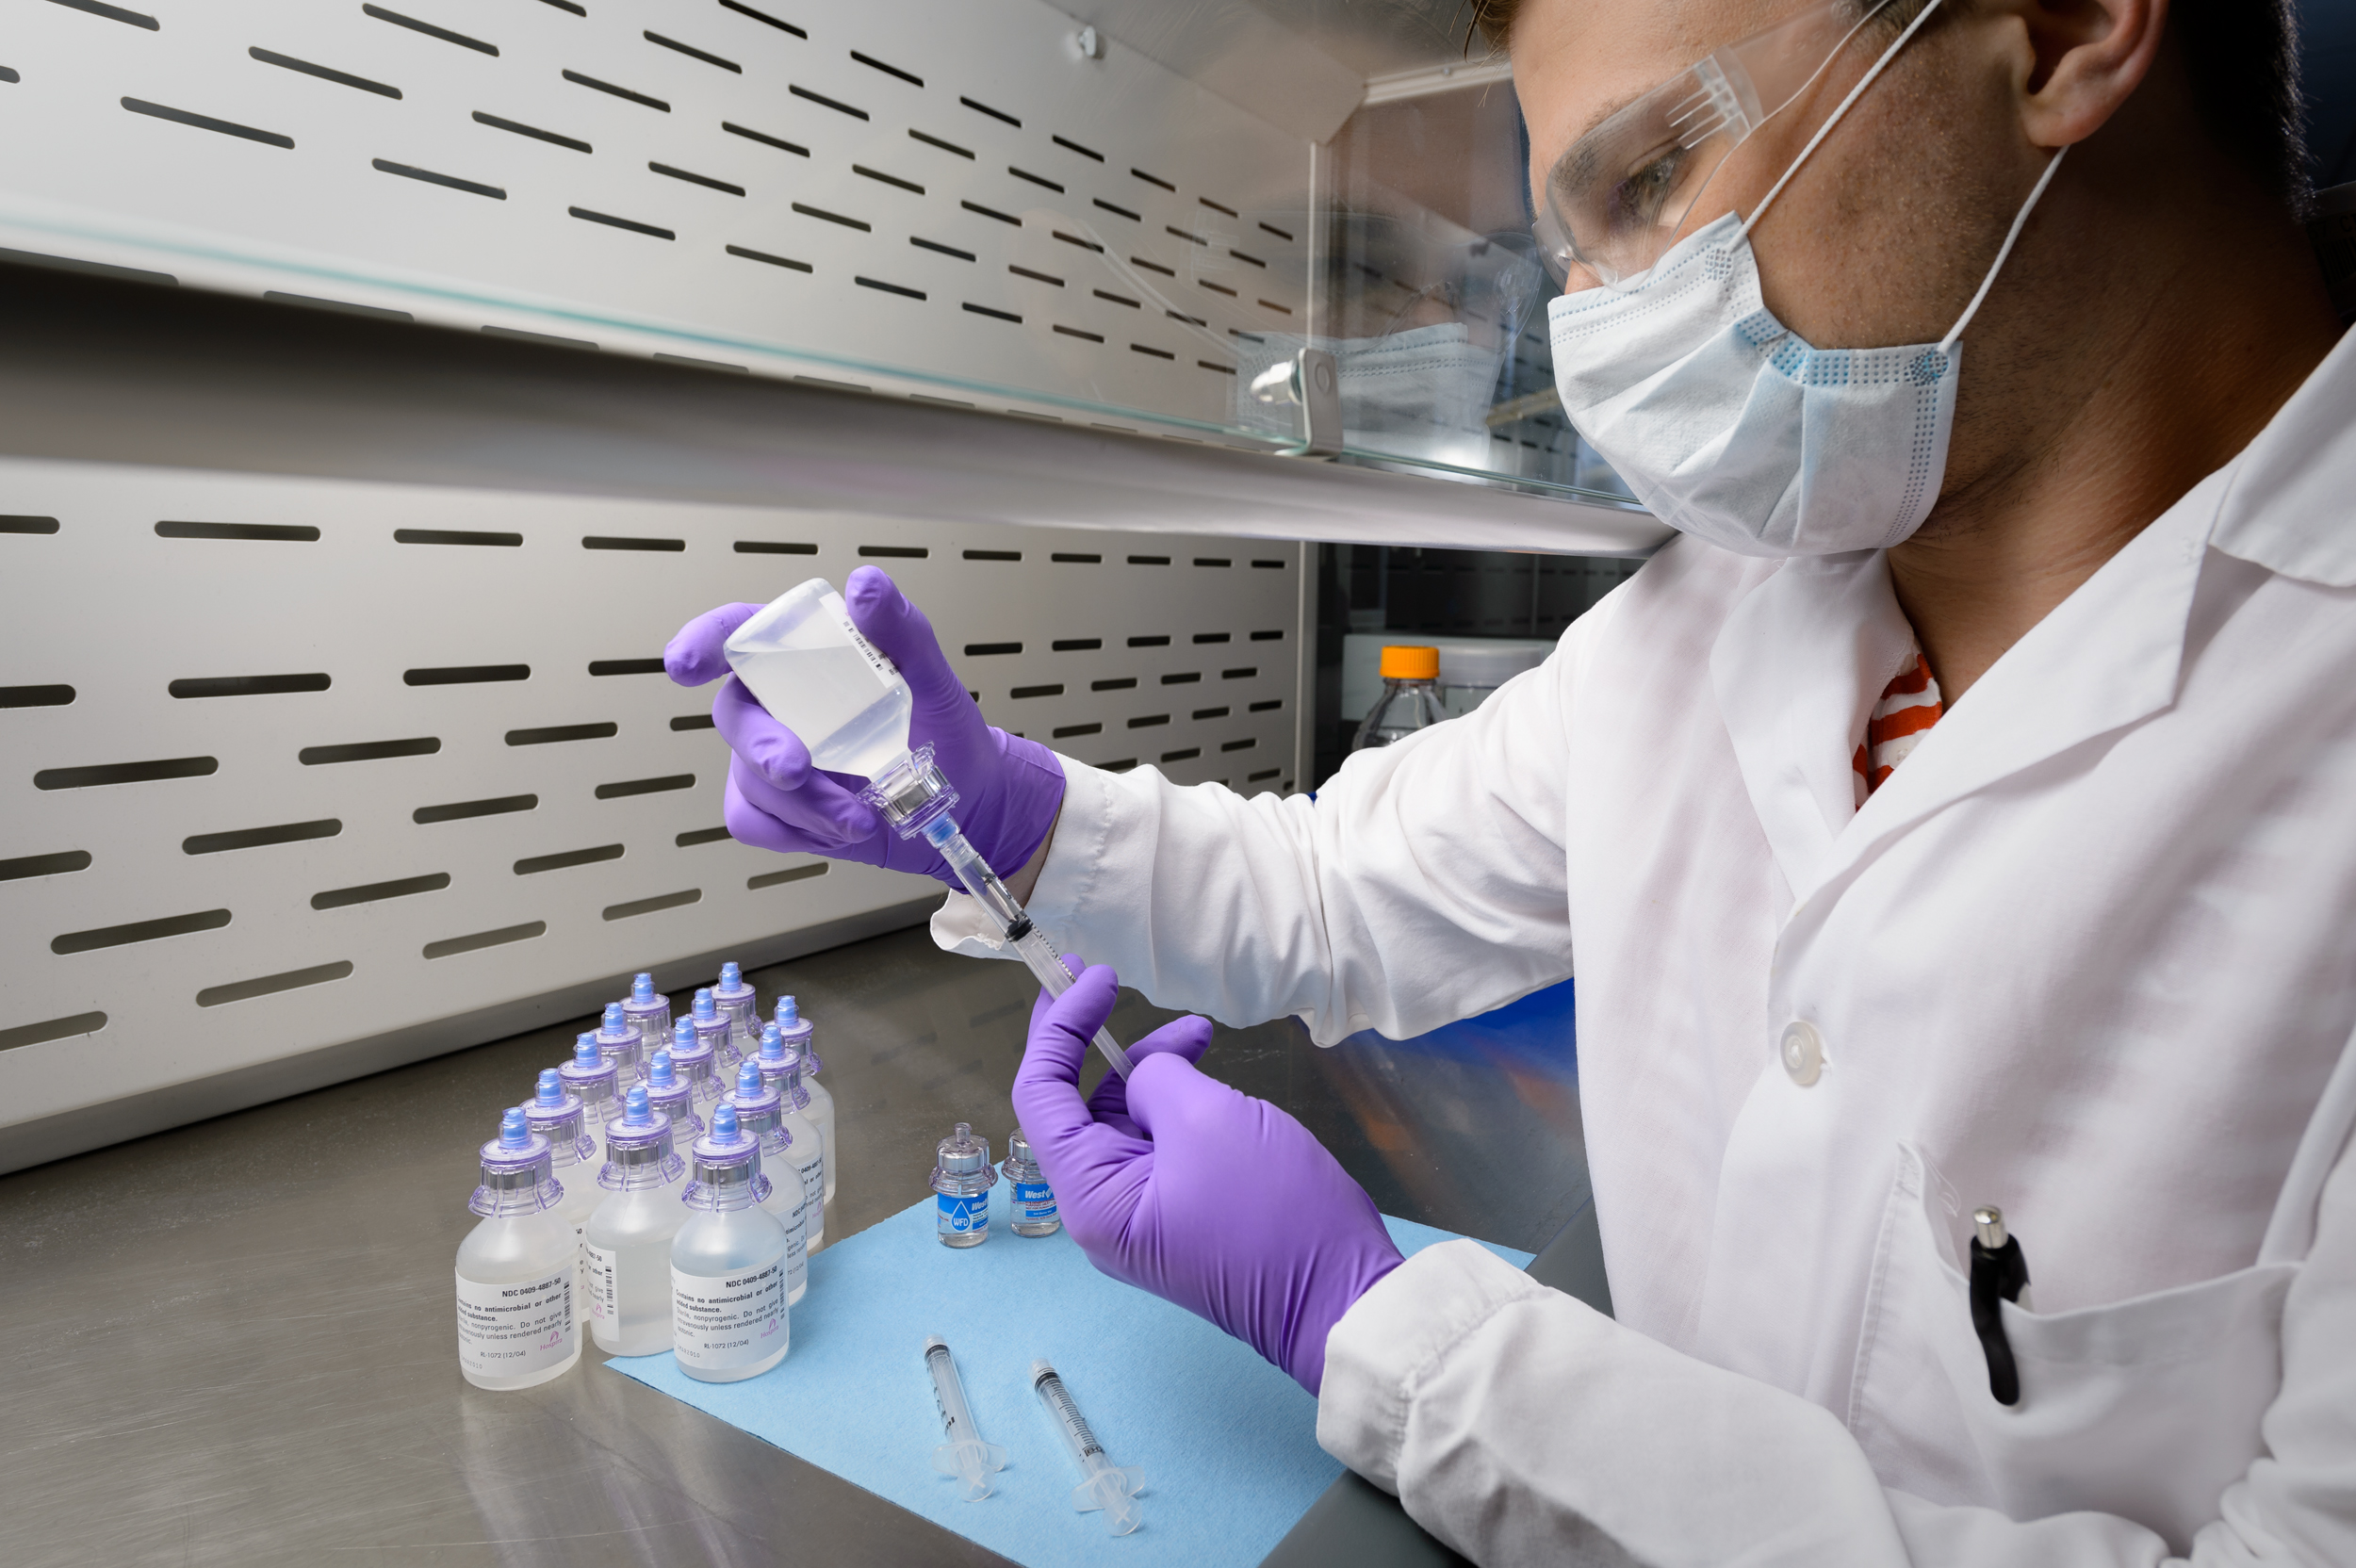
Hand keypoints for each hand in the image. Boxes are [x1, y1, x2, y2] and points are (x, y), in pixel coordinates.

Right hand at [665, 566, 1065, 886]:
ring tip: (862, 814)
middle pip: (733, 717)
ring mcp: (771, 758)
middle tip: (796, 768)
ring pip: (750, 781)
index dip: (703, 641)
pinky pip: (753, 822)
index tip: (686, 664)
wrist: (967, 802)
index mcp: (805, 659)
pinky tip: (844, 827)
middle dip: (760, 747)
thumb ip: (901, 631)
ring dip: (806, 805)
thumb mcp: (933, 678)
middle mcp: (779, 705)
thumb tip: (865, 585)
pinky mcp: (777, 810)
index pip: (739, 635)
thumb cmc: (944, 731)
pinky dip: (798, 832)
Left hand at [1012, 965, 1404, 1393]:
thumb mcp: (1208, 1120)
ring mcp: (1144, 1218)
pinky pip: (1161, 1148)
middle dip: (1106, 1044)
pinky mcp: (1181, 1217)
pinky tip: (1210, 1076)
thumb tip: (1145, 1079)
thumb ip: (1157, 1080)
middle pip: (1078, 1108)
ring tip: (1199, 1034)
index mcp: (1090, 1197)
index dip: (1059, 1026)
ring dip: (1153, 1070)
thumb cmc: (1273, 1212)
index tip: (1092, 974)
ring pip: (1125, 1124)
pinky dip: (1178, 1104)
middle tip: (1124, 984)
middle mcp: (1103, 1212)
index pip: (1041, 1095)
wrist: (1342, 1299)